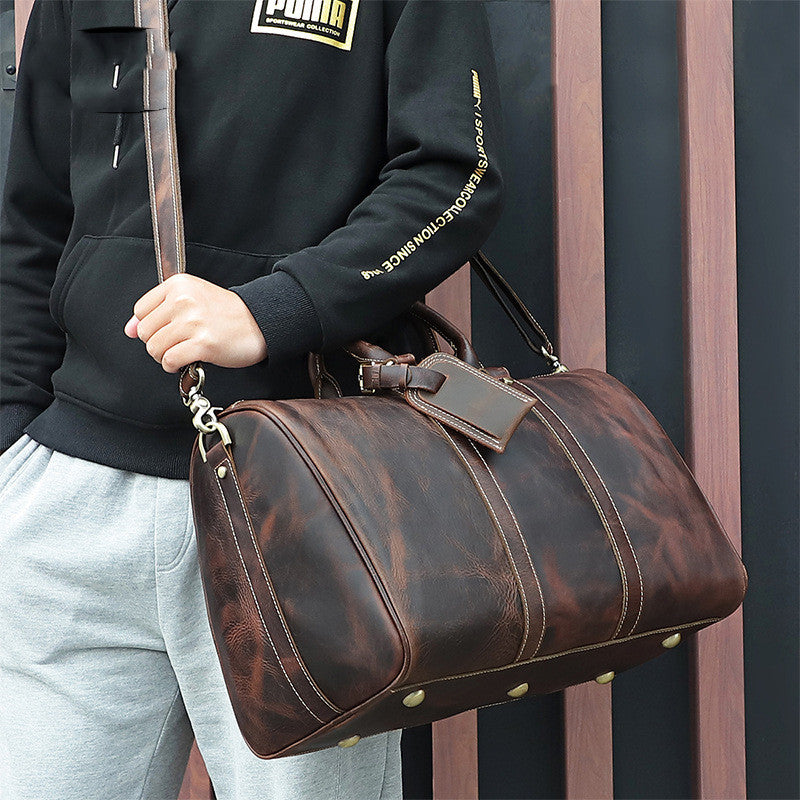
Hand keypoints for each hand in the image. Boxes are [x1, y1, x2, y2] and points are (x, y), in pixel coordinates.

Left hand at [124, 273, 267, 372]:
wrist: (259, 322)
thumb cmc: (226, 313)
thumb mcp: (191, 299)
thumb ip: (158, 311)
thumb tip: (129, 329)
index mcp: (179, 285)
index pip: (141, 310)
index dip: (151, 325)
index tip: (167, 329)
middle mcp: (183, 300)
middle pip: (145, 332)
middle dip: (157, 343)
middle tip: (177, 343)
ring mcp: (193, 322)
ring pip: (154, 348)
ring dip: (165, 356)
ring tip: (182, 352)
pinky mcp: (203, 343)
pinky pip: (170, 360)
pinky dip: (174, 366)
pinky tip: (187, 361)